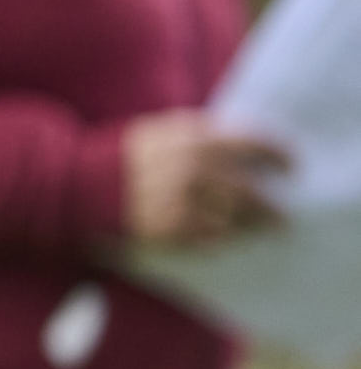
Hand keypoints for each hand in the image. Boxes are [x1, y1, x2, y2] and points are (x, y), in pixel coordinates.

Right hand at [124, 114, 289, 247]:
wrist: (79, 186)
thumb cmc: (121, 156)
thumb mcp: (160, 131)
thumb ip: (200, 134)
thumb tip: (241, 144)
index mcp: (193, 140)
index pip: (254, 143)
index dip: (279, 155)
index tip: (290, 166)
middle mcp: (195, 171)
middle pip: (253, 191)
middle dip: (271, 206)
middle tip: (281, 215)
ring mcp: (187, 203)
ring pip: (238, 220)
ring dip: (252, 226)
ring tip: (259, 229)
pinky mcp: (177, 231)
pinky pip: (216, 238)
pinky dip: (222, 237)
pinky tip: (222, 235)